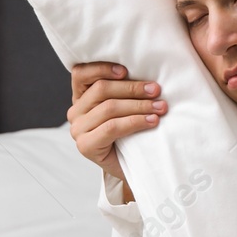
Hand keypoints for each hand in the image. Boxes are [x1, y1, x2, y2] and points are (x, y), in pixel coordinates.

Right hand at [68, 63, 165, 200]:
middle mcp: (75, 112)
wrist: (131, 168)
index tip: (127, 70)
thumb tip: (148, 73)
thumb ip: (124, 90)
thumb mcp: (125, 107)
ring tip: (160, 107)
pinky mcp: (85, 146)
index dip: (102, 68)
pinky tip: (152, 121)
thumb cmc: (131, 134)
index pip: (81, 73)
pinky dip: (135, 122)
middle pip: (101, 90)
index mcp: (80, 97)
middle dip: (133, 88)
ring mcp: (77, 130)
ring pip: (109, 108)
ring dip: (139, 105)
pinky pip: (112, 127)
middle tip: (157, 90)